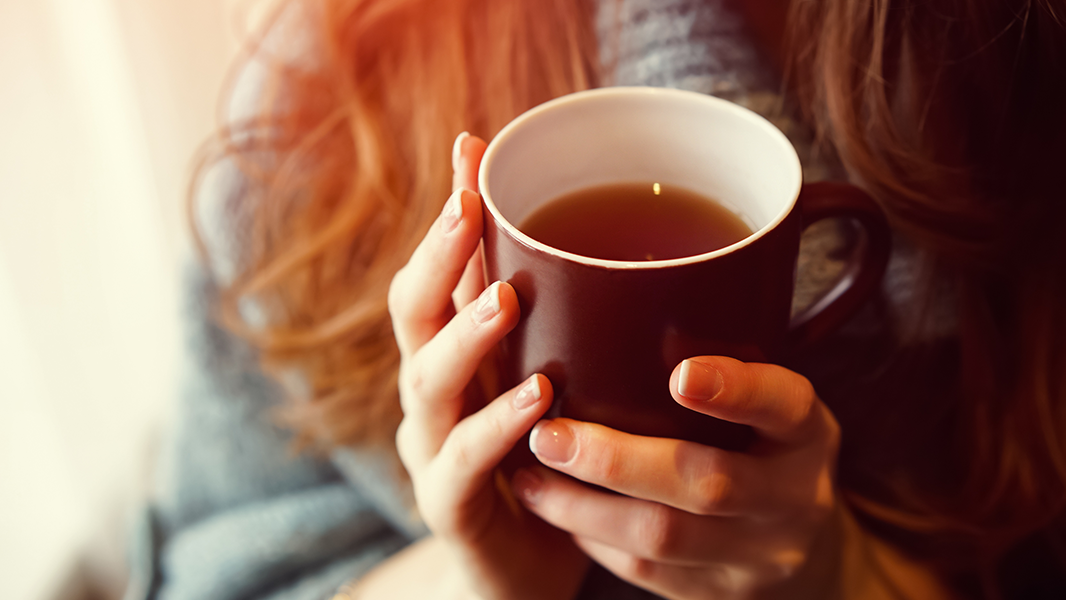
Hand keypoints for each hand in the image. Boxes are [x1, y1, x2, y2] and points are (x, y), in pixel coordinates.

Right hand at [385, 132, 588, 599]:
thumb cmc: (546, 464)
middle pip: (411, 314)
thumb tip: (616, 250)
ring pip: (428, 383)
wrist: (526, 570)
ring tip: (504, 299)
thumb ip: (562, 325)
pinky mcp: (451, 506)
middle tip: (471, 206)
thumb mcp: (550, 383)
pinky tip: (537, 400)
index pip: (438, 271)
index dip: (449, 213)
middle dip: (440, 256)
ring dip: (466, 336)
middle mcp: (432, 394)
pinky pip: (465, 463)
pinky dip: (497, 427)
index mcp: (453, 357)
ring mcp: (432, 450)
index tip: (473, 147)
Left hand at [512, 356, 841, 599]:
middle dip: (617, 459)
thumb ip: (725, 360)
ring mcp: (758, 555)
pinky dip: (592, 538)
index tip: (681, 373)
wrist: (807, 553)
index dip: (736, 390)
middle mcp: (793, 497)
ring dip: (584, 506)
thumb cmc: (766, 449)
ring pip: (663, 537)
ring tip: (530, 475)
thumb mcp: (771, 403)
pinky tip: (556, 509)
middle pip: (706, 482)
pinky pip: (647, 571)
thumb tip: (612, 290)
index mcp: (807, 432)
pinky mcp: (720, 595)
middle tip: (551, 432)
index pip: (785, 405)